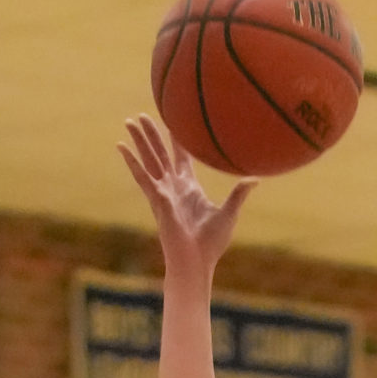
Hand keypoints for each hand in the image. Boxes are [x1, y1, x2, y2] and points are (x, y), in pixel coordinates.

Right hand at [117, 114, 256, 275]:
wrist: (196, 262)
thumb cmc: (212, 244)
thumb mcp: (229, 213)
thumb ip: (238, 194)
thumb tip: (256, 179)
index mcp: (189, 187)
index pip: (182, 157)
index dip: (178, 139)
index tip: (174, 121)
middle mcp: (173, 186)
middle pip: (160, 153)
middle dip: (152, 135)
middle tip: (142, 115)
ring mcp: (163, 191)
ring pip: (149, 159)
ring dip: (139, 140)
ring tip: (129, 121)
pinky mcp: (156, 199)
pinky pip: (142, 176)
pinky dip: (131, 161)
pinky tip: (120, 146)